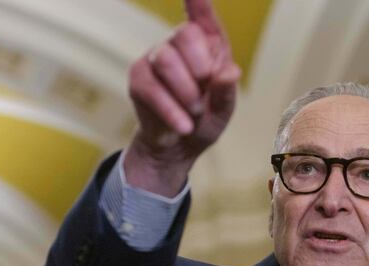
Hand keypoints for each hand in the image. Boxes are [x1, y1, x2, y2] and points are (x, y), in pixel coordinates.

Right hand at [125, 0, 240, 196]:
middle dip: (199, 68)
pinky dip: (171, 111)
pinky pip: (151, 87)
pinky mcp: (139, 77)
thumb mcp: (223, 111)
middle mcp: (180, 44)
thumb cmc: (204, 120)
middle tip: (204, 92)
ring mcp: (156, 57)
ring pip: (166, 59)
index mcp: (209, 44)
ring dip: (185, 92)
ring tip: (193, 112)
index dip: (198, 1)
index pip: (203, 15)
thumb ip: (227, 92)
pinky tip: (182, 126)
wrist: (179, 147)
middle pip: (185, 33)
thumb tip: (229, 73)